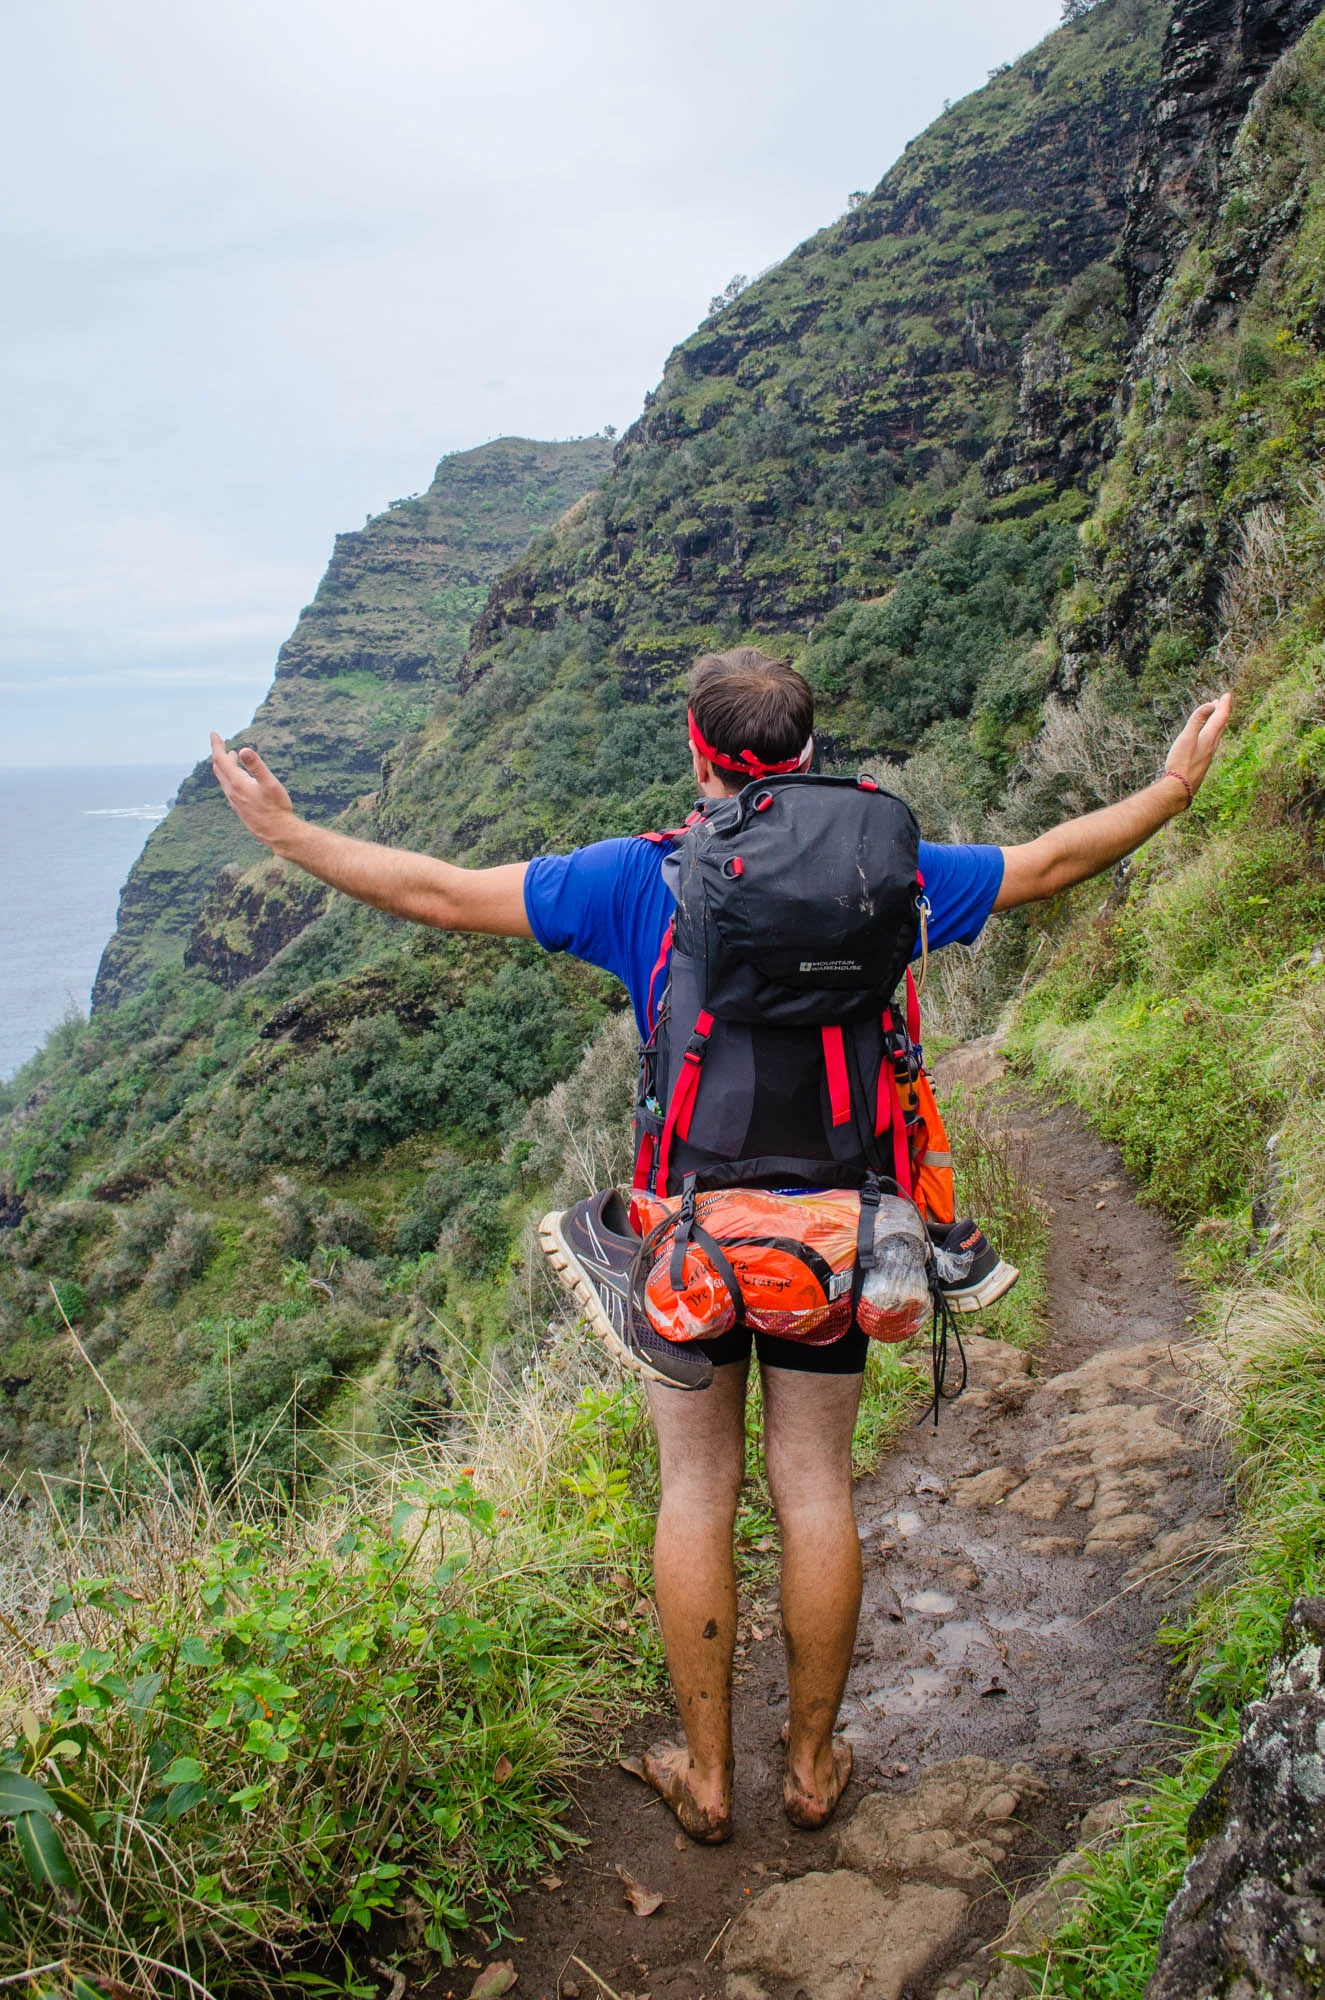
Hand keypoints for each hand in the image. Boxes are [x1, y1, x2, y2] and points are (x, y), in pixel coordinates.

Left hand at [209, 732, 298, 849]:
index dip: (216, 746)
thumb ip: (256, 766)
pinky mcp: (240, 809)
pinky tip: (238, 779)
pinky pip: (229, 788)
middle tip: (221, 743)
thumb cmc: (277, 808)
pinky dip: (229, 777)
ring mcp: (235, 802)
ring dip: (224, 766)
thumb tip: (243, 749)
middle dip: (219, 754)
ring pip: (224, 780)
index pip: (221, 760)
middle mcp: (232, 793)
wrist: (278, 834)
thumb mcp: (270, 784)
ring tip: (230, 756)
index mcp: (238, 783)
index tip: (214, 734)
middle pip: (219, 769)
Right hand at [1163, 692, 1232, 801]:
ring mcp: (1208, 756)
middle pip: (1221, 726)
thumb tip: (1210, 704)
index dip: (1224, 705)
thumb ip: (1197, 720)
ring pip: (1217, 736)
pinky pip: (1211, 744)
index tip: (1226, 695)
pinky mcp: (1202, 763)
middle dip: (1222, 712)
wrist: (1179, 788)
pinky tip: (1206, 739)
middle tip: (1221, 702)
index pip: (1220, 718)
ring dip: (1217, 724)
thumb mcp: (1187, 738)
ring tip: (1215, 717)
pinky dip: (1211, 734)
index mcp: (1209, 738)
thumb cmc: (1181, 763)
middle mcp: (1212, 746)